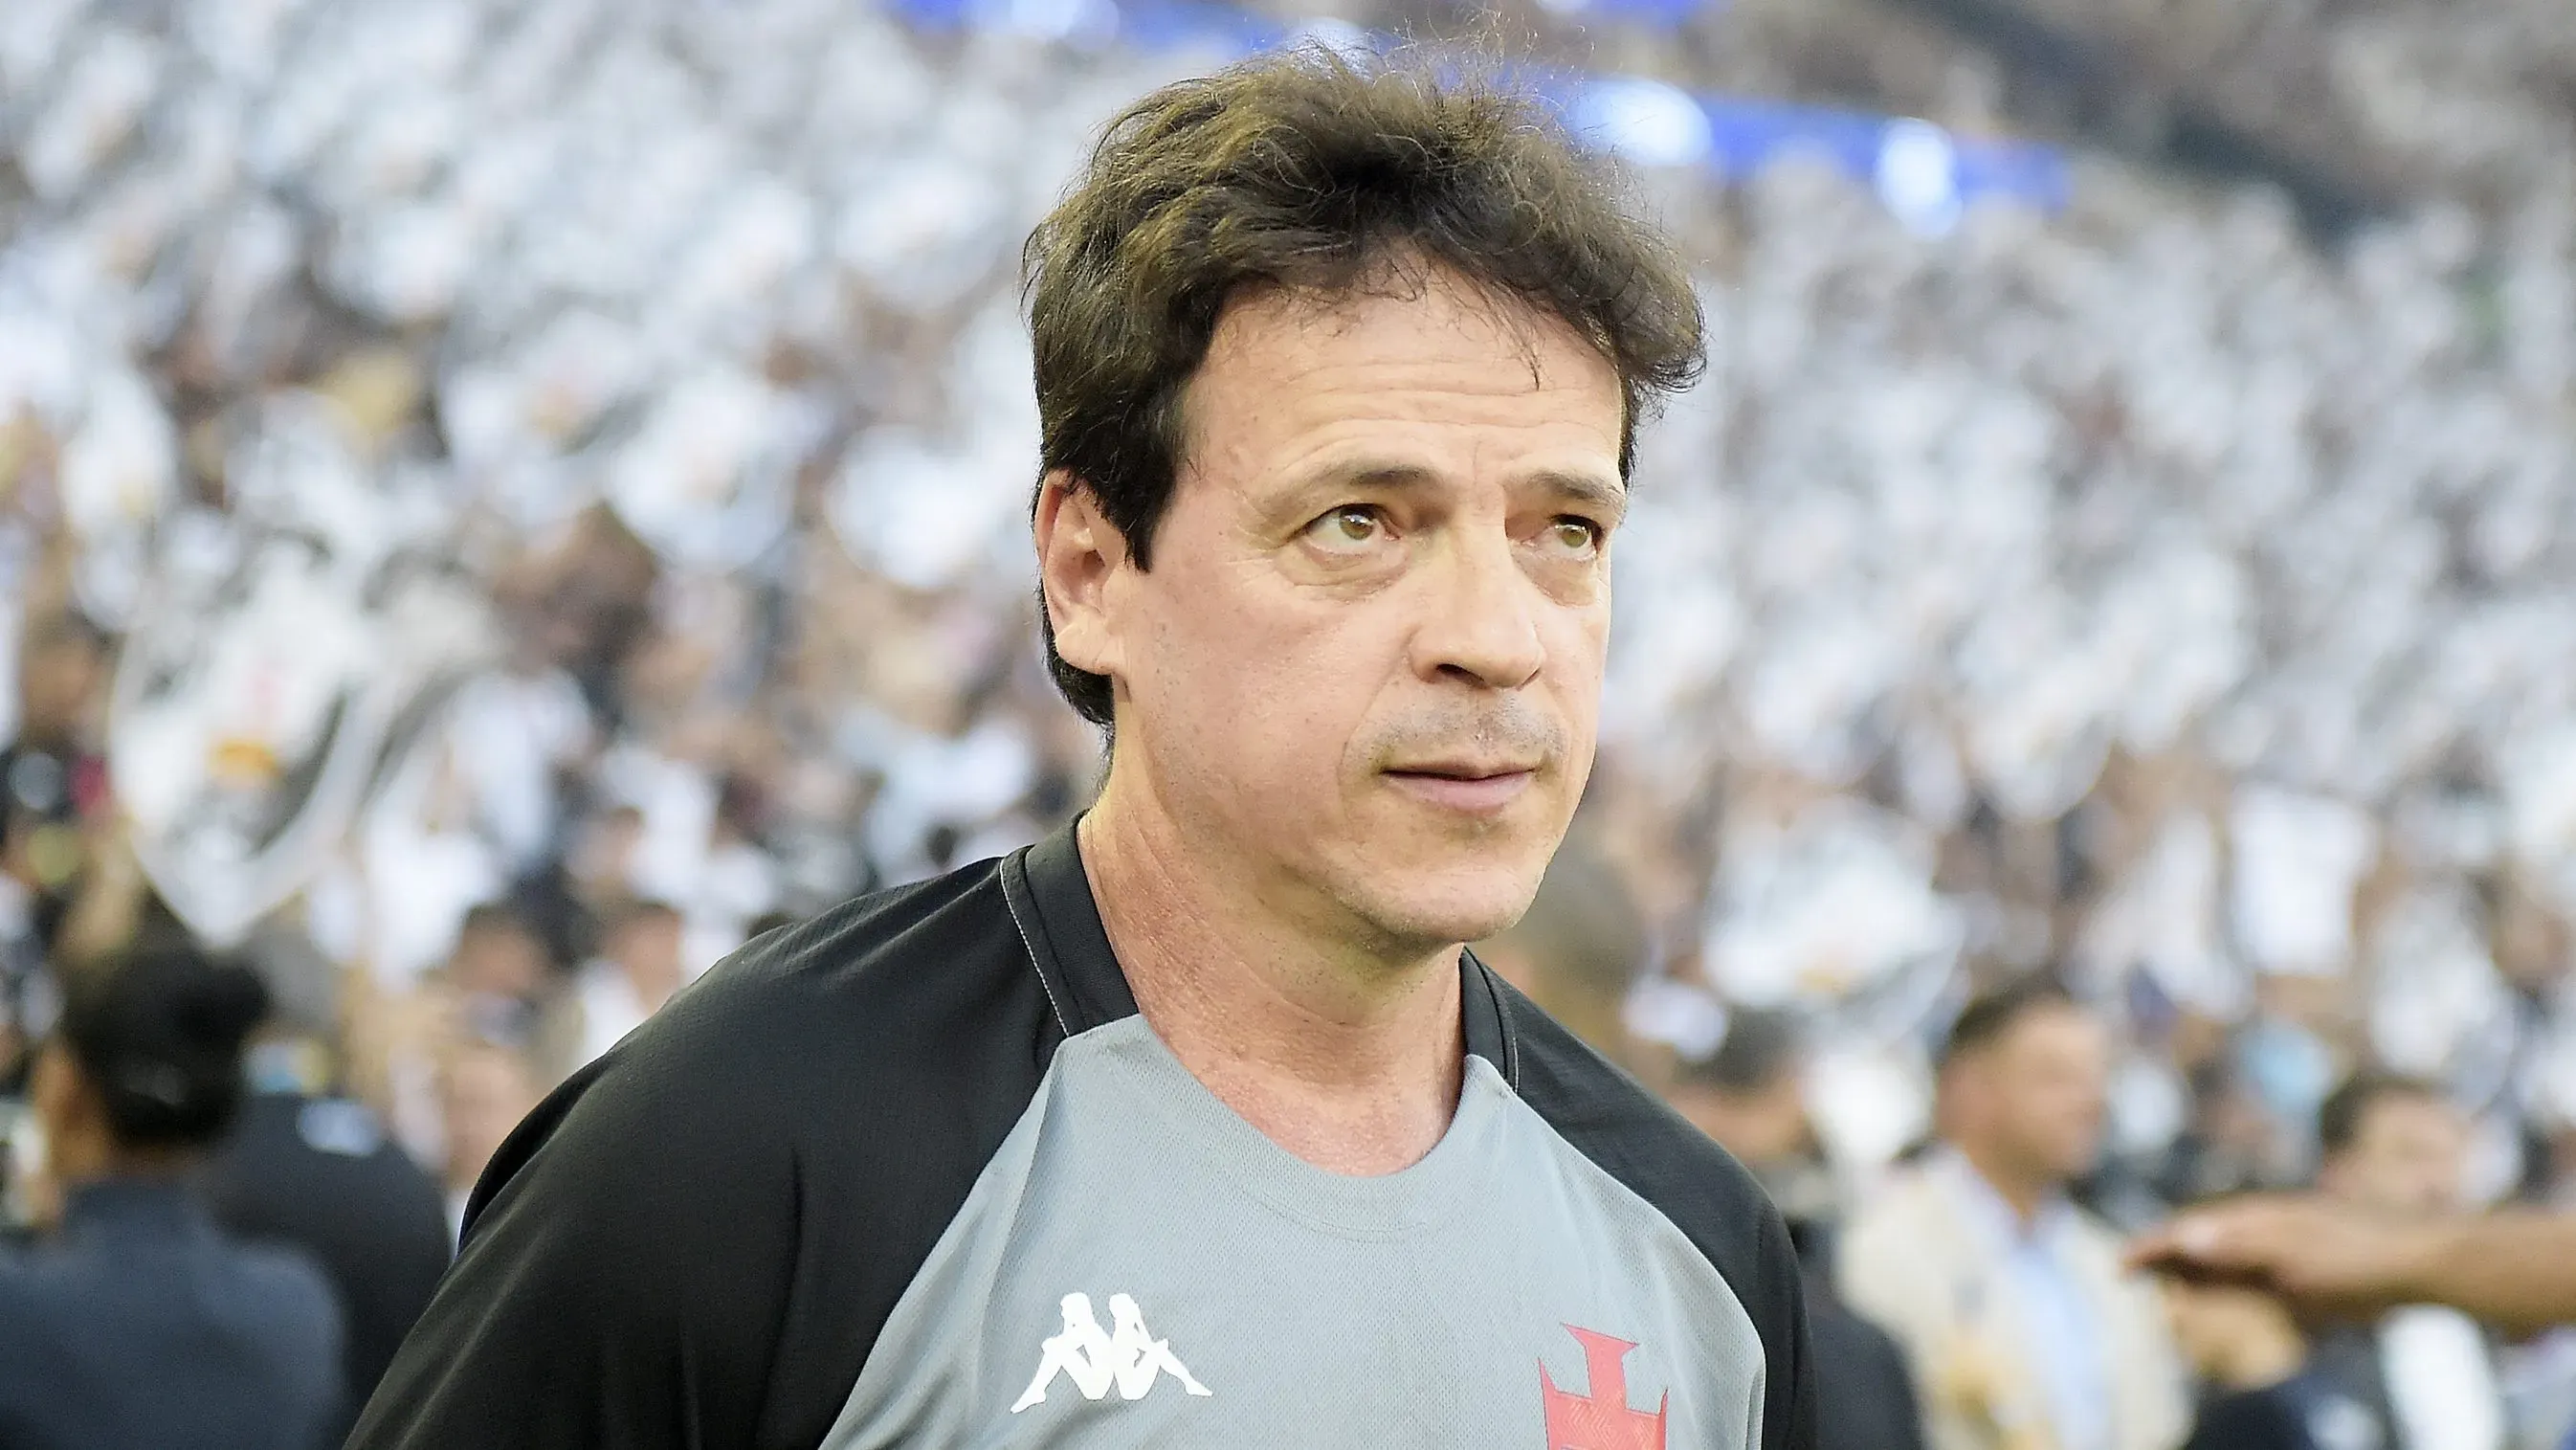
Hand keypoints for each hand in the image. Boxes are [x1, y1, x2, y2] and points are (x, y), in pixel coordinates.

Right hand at [2127, 1196, 2435, 1320]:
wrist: (2421, 1260)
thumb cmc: (2356, 1258)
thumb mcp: (2291, 1254)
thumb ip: (2237, 1247)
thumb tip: (2183, 1235)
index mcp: (2254, 1220)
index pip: (2188, 1231)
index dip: (2151, 1247)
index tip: (2119, 1264)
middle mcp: (2263, 1227)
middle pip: (2201, 1240)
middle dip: (2164, 1255)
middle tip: (2133, 1273)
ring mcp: (2283, 1244)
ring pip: (2224, 1255)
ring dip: (2191, 1268)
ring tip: (2167, 1283)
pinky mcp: (2304, 1265)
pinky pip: (2250, 1270)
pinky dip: (2224, 1279)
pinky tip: (2224, 1288)